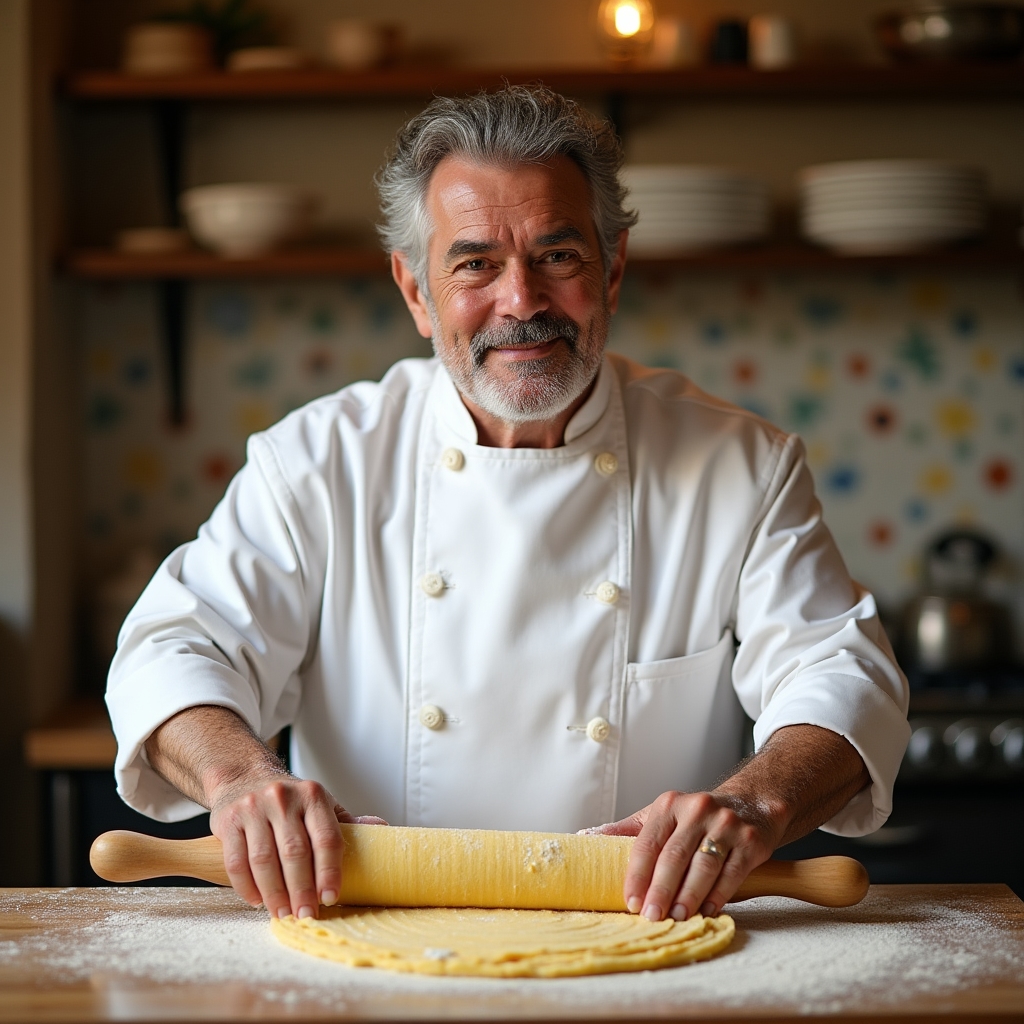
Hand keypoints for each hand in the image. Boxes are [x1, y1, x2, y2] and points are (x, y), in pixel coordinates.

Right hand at [209, 774, 386, 920]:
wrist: (244, 776)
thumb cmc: (290, 800)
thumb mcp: (320, 804)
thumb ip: (346, 823)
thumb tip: (383, 829)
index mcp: (313, 795)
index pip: (326, 837)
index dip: (330, 871)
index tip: (331, 898)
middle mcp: (283, 798)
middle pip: (294, 852)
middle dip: (301, 889)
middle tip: (306, 915)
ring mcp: (253, 808)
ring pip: (264, 860)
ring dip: (274, 893)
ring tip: (282, 914)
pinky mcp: (229, 821)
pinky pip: (236, 861)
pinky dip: (247, 886)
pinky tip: (257, 900)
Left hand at [583, 790, 775, 922]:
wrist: (750, 805)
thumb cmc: (695, 818)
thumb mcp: (661, 816)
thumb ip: (626, 830)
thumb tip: (585, 839)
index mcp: (669, 805)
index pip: (648, 842)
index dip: (637, 874)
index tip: (630, 900)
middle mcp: (697, 810)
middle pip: (674, 856)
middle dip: (660, 890)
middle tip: (651, 916)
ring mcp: (726, 825)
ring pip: (703, 867)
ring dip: (688, 896)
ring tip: (676, 917)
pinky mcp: (750, 842)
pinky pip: (731, 874)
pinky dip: (717, 896)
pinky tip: (706, 911)